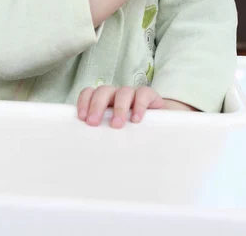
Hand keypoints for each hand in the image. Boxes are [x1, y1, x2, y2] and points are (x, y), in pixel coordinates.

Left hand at [77, 86, 192, 128]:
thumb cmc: (132, 133)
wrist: (163, 127)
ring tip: (117, 125)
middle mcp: (117, 95)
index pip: (90, 93)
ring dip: (118, 108)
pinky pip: (143, 94)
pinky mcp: (150, 96)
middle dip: (97, 105)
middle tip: (93, 123)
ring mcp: (133, 94)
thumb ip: (102, 135)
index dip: (84, 102)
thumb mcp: (115, 134)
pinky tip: (136, 119)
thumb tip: (87, 154)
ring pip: (123, 92)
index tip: (82, 118)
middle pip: (104, 91)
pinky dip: (139, 105)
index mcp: (104, 101)